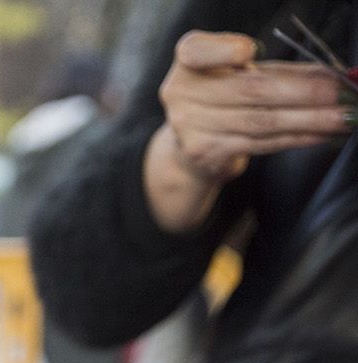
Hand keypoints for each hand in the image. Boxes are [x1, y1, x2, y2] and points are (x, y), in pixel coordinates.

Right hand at [145, 31, 348, 230]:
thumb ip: (279, 70)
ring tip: (341, 117)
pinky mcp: (205, 152)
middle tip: (339, 91)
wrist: (190, 143)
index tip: (250, 51)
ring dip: (309, 119)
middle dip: (303, 91)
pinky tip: (320, 134)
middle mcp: (181, 93)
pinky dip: (297, 138)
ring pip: (261, 121)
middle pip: (249, 90)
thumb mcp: (241, 73)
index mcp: (188, 61)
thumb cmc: (223, 97)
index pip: (198, 51)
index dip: (224, 51)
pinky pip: (261, 144)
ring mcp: (190, 126)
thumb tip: (336, 76)